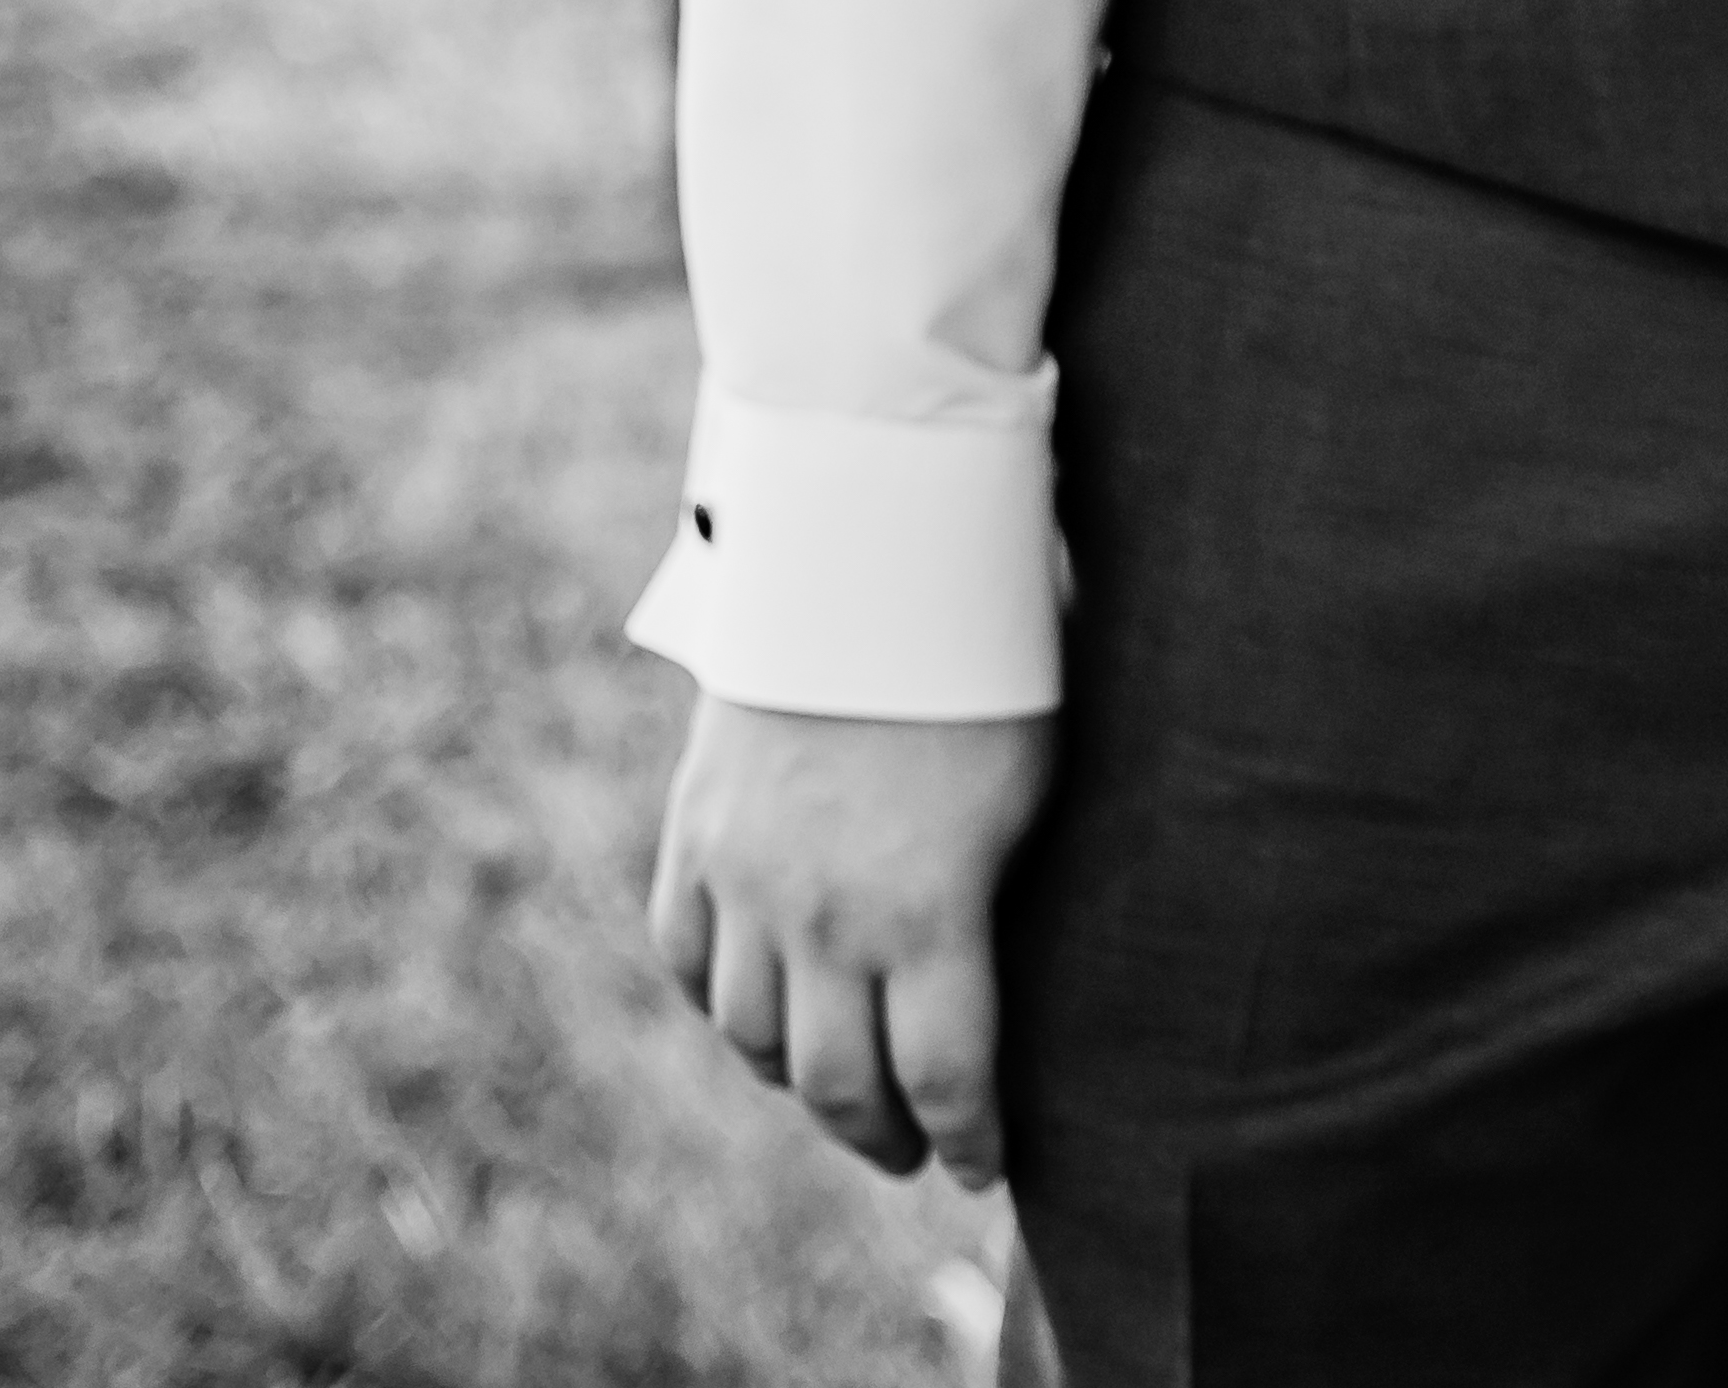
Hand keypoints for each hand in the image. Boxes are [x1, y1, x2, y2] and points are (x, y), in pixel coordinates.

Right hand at [646, 694, 1047, 1185]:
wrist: (870, 559)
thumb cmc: (992, 666)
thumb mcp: (1041, 787)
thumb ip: (1014, 897)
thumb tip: (1036, 977)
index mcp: (928, 911)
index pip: (946, 1076)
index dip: (968, 1138)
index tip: (985, 1168)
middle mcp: (822, 916)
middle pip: (836, 1083)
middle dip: (880, 1134)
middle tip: (911, 1153)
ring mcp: (744, 878)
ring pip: (750, 1034)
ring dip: (796, 1080)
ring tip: (842, 1093)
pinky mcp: (694, 835)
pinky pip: (686, 957)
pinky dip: (719, 1004)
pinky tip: (758, 1016)